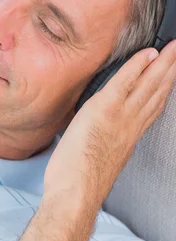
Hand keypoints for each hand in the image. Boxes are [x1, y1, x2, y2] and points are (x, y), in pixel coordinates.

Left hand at [44, 40, 175, 207]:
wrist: (74, 193)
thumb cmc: (79, 180)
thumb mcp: (97, 155)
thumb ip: (104, 140)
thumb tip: (98, 132)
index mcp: (128, 136)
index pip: (151, 106)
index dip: (163, 88)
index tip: (170, 75)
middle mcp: (130, 125)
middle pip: (157, 92)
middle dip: (170, 70)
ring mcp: (120, 117)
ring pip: (148, 84)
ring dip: (162, 63)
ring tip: (174, 48)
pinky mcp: (104, 110)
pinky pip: (125, 82)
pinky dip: (137, 66)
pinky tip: (147, 54)